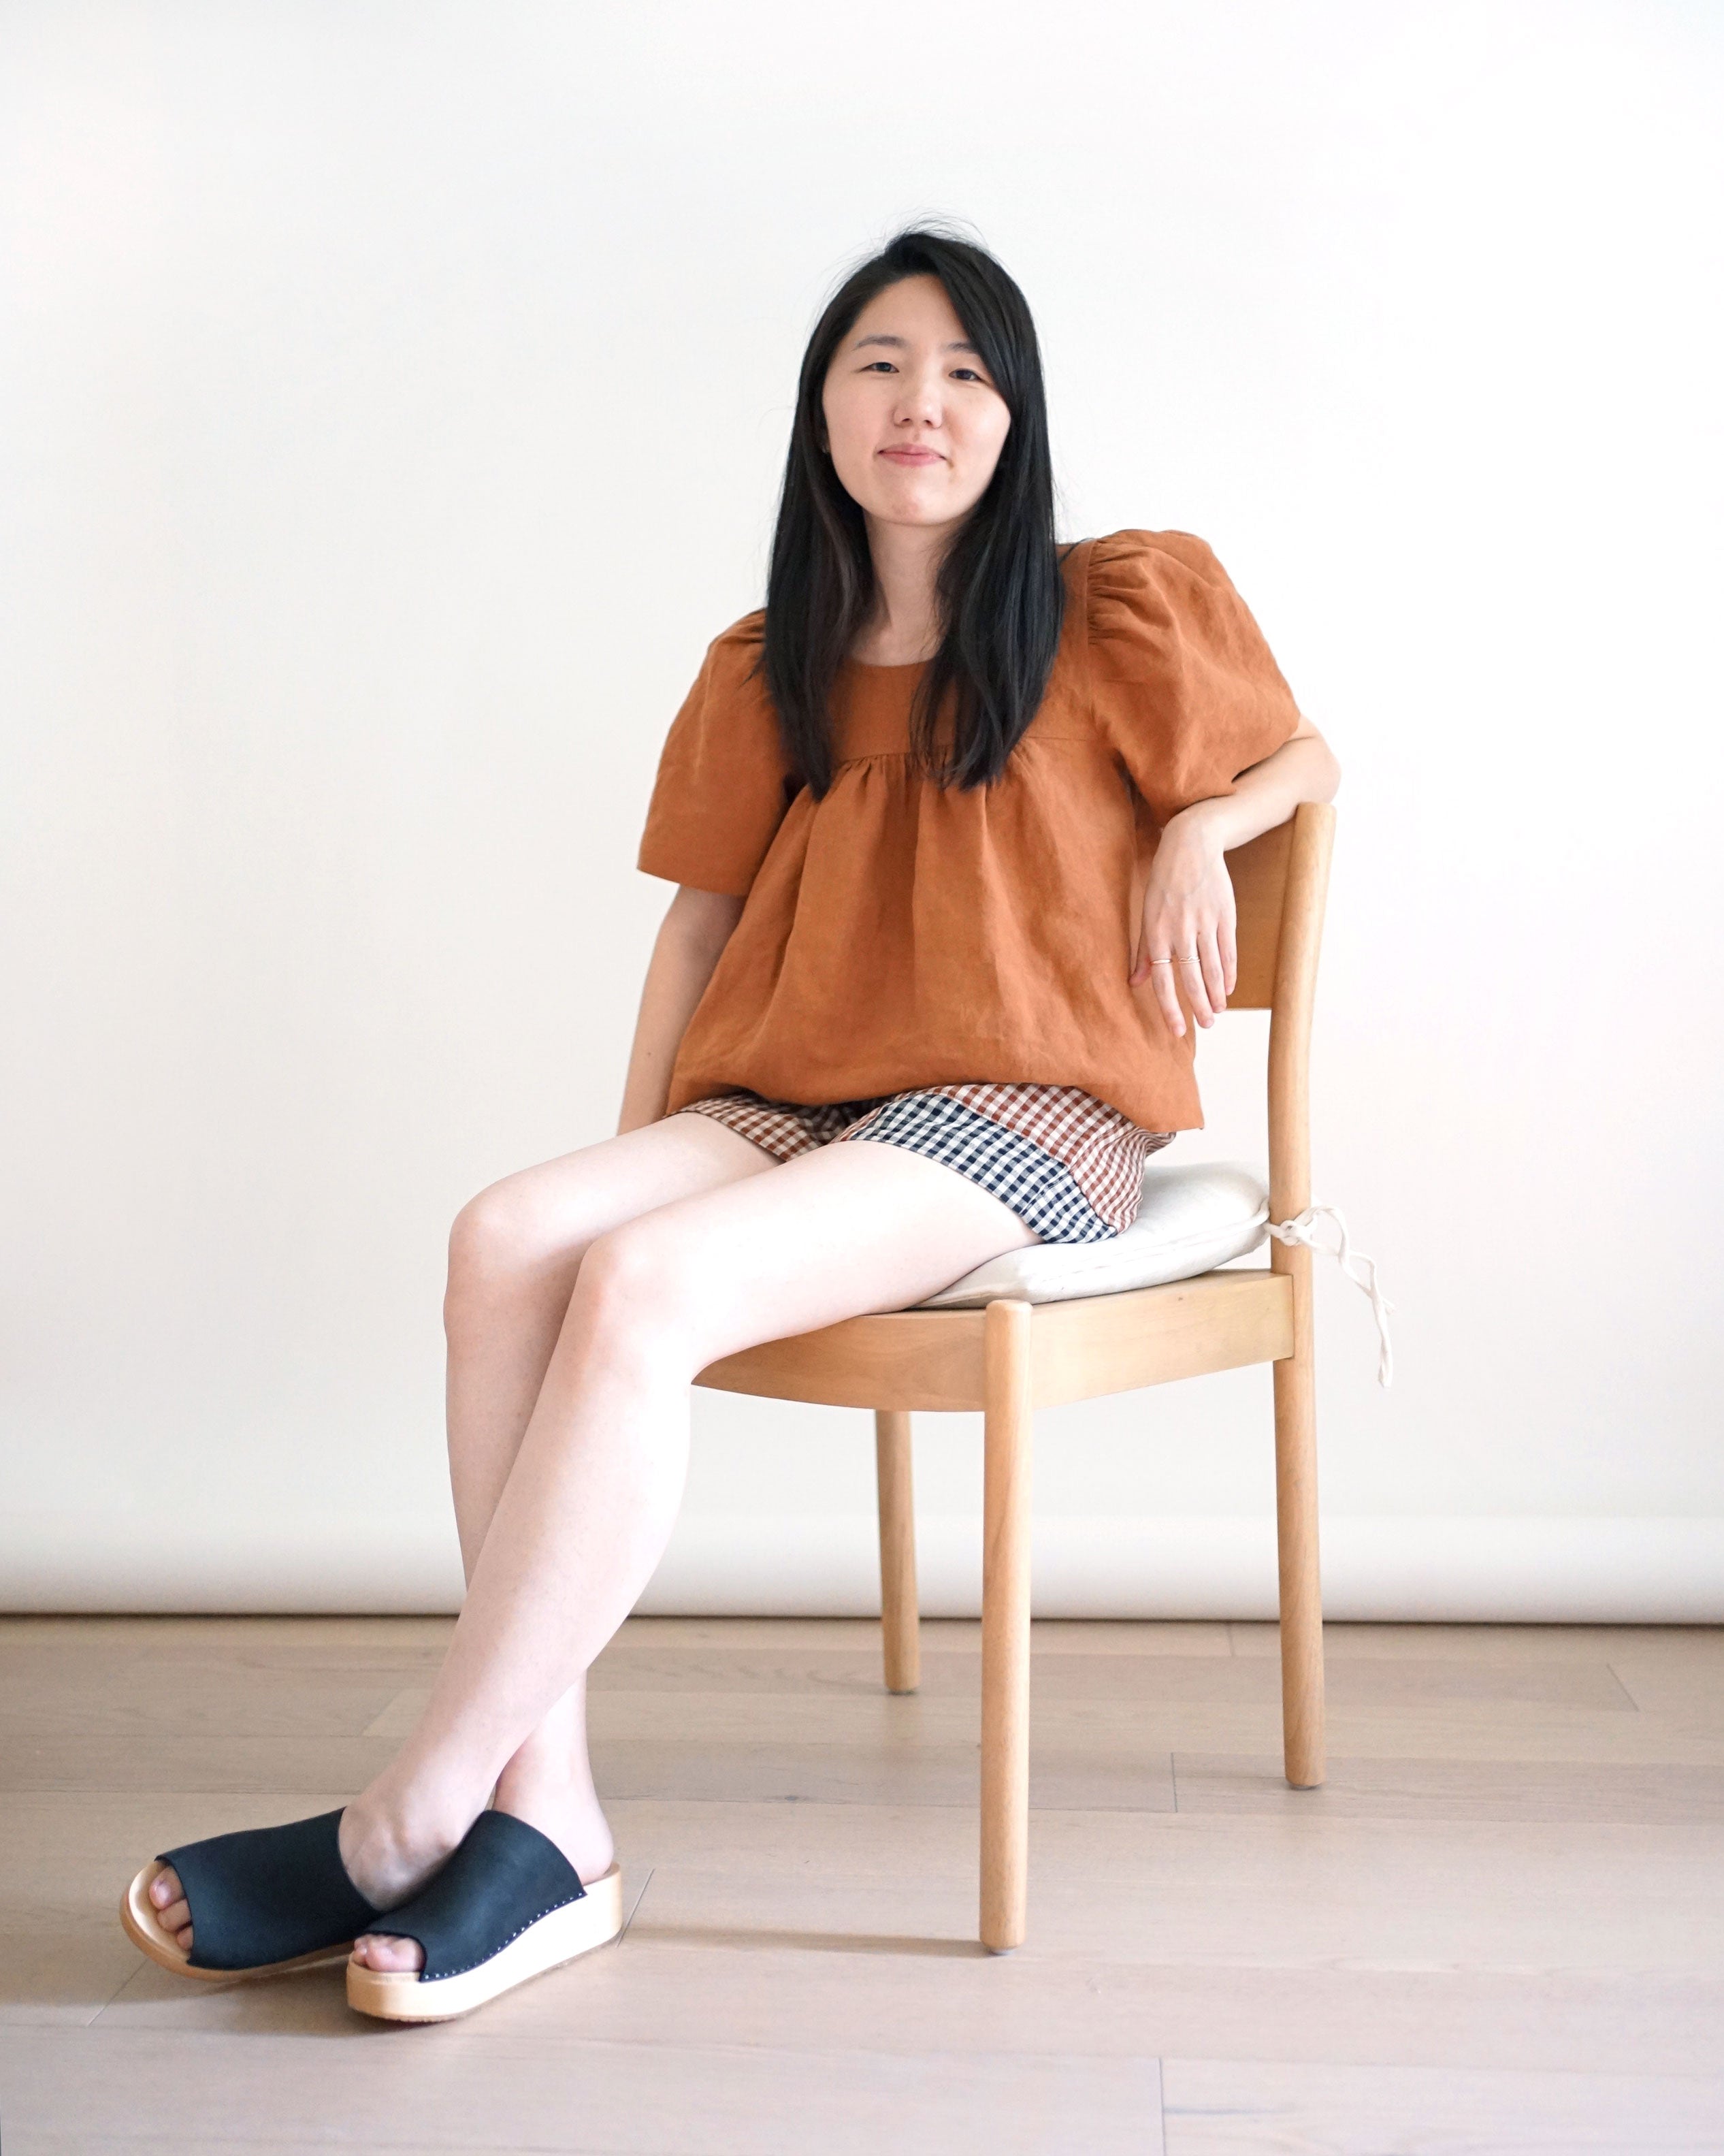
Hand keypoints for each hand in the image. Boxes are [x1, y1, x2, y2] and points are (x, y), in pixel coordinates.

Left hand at [1127, 809, 1235, 1038]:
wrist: (1192, 845)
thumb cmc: (1164, 882)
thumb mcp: (1147, 912)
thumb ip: (1142, 950)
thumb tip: (1135, 983)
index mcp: (1157, 932)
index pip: (1162, 979)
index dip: (1170, 1008)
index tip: (1177, 1031)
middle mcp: (1180, 930)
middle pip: (1191, 978)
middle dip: (1199, 1007)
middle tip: (1206, 1027)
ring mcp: (1204, 923)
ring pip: (1211, 968)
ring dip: (1215, 995)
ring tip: (1218, 1013)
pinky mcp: (1224, 915)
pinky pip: (1228, 950)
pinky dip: (1229, 972)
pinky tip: (1228, 989)